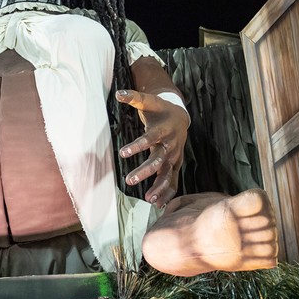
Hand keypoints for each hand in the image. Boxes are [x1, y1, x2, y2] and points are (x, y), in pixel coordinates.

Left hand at [115, 89, 188, 207]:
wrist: (180, 117)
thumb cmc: (159, 110)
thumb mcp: (148, 100)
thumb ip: (134, 97)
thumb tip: (118, 93)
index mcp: (164, 130)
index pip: (150, 138)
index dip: (137, 145)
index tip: (123, 152)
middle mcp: (171, 145)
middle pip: (159, 160)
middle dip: (145, 171)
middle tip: (129, 180)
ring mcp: (175, 157)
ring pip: (168, 174)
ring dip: (159, 187)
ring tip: (147, 199)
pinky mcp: (176, 165)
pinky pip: (174, 181)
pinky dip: (168, 193)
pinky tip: (159, 205)